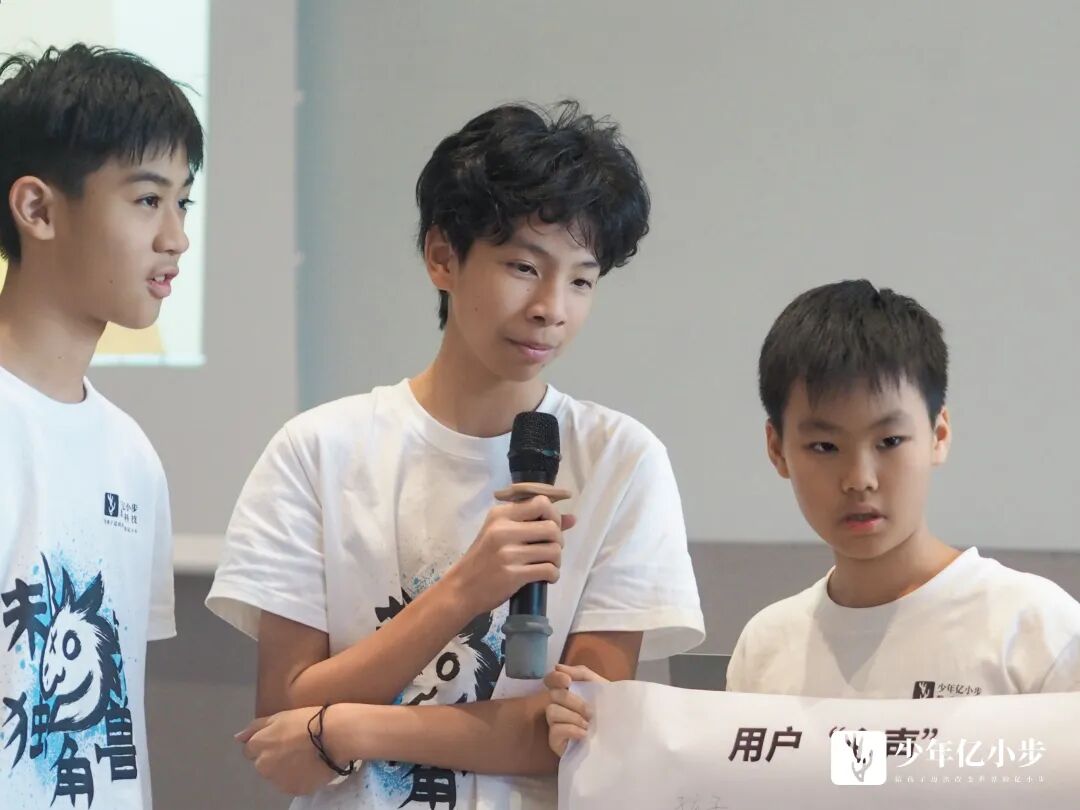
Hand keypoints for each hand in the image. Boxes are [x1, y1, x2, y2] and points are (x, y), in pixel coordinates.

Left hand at [236, 705, 348, 795]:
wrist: (335, 735)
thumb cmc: (308, 720)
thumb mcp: (280, 716)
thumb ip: (255, 727)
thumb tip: (237, 738)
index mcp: (258, 745)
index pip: (251, 750)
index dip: (266, 742)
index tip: (282, 738)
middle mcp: (263, 766)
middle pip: (262, 764)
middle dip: (273, 757)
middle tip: (295, 747)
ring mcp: (278, 781)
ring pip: (277, 776)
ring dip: (285, 768)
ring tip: (305, 756)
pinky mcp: (294, 790)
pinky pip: (292, 784)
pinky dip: (298, 778)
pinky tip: (311, 766)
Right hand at [445, 495, 575, 615]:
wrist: (461, 588)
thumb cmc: (483, 559)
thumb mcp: (501, 533)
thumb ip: (534, 523)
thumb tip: (572, 518)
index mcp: (500, 514)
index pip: (540, 502)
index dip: (554, 515)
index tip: (550, 528)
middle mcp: (504, 530)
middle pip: (552, 527)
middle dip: (558, 540)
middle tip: (550, 550)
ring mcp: (508, 553)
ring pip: (554, 550)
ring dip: (557, 560)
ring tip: (548, 565)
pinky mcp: (513, 574)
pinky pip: (548, 570)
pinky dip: (553, 575)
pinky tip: (546, 577)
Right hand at [543, 663, 607, 755]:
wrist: (622, 737)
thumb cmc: (612, 710)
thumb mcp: (602, 687)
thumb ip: (582, 674)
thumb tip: (558, 667)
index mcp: (569, 692)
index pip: (551, 680)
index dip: (555, 678)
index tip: (568, 681)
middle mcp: (559, 706)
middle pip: (553, 695)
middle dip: (573, 701)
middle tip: (590, 711)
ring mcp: (556, 724)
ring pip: (551, 712)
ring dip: (572, 716)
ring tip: (588, 725)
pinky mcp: (556, 742)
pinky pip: (555, 731)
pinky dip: (570, 730)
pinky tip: (584, 734)